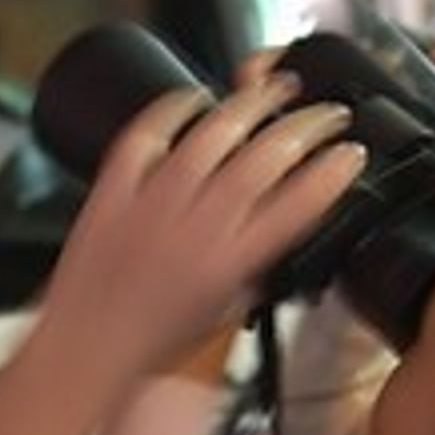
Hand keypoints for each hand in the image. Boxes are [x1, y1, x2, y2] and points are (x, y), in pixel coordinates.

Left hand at [27, 75, 359, 401]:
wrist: (83, 348)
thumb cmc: (149, 342)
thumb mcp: (223, 314)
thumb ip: (255, 272)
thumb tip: (279, 235)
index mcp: (229, 264)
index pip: (296, 206)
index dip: (332, 173)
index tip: (351, 153)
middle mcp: (195, 229)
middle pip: (264, 158)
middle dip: (308, 126)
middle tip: (328, 112)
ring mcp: (152, 204)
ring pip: (211, 135)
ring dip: (252, 104)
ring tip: (278, 86)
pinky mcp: (113, 191)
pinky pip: (145, 136)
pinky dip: (171, 109)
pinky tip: (195, 95)